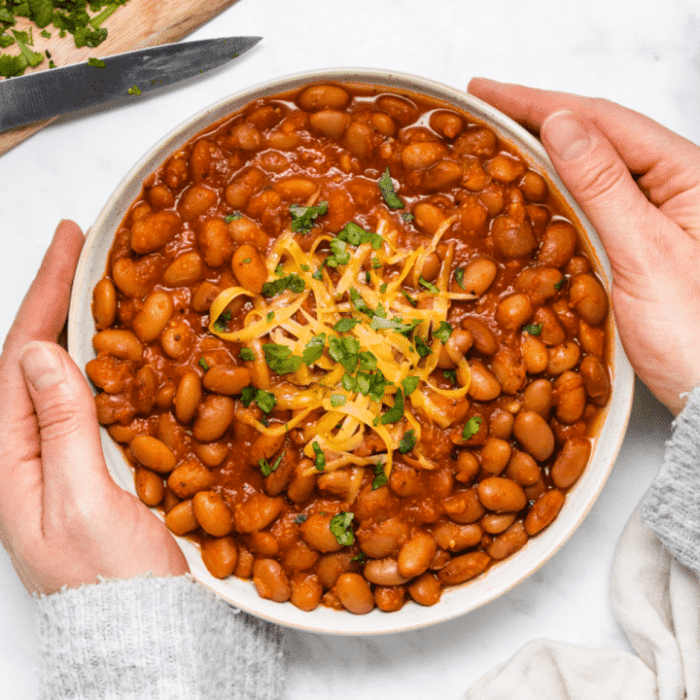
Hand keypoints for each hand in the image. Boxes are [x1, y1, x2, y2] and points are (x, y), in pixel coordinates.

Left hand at [0, 220, 187, 595]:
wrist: (145, 631)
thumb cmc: (114, 582)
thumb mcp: (85, 505)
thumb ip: (63, 429)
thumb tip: (45, 354)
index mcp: (9, 461)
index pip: (20, 358)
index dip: (46, 296)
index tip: (69, 243)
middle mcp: (28, 452)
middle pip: (35, 358)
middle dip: (56, 298)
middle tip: (82, 248)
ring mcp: (61, 458)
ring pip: (63, 374)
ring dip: (79, 324)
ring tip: (97, 282)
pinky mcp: (92, 466)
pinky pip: (91, 399)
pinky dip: (105, 361)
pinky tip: (120, 345)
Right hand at [468, 79, 699, 414]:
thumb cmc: (696, 332)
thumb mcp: (644, 253)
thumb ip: (602, 185)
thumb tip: (560, 124)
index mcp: (688, 173)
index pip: (603, 121)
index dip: (540, 102)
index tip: (489, 93)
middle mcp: (675, 186)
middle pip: (599, 136)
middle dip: (540, 119)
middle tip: (485, 109)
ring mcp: (659, 215)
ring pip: (594, 168)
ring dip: (546, 151)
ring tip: (501, 140)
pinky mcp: (643, 243)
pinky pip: (596, 202)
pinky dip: (558, 190)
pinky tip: (534, 187)